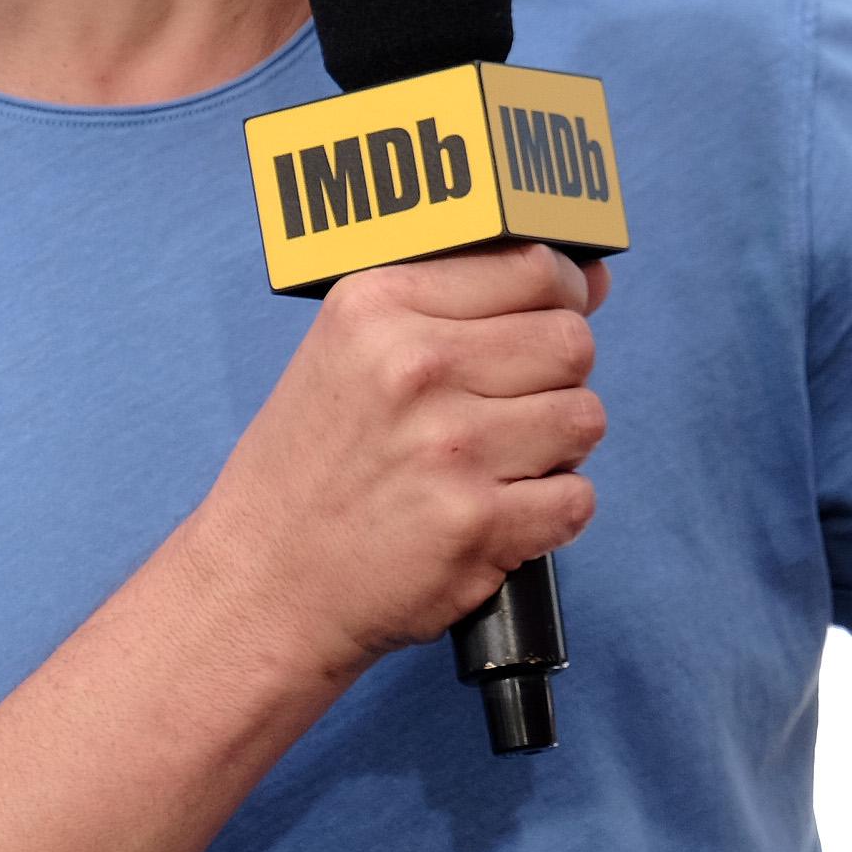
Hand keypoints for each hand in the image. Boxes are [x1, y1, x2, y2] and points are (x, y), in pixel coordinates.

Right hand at [204, 241, 610, 678]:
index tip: (557, 315)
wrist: (261, 584)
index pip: (534, 267)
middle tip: (510, 409)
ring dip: (558, 448)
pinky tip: (498, 515)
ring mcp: (449, 447)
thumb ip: (461, 300)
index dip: (564, 293)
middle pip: (571, 343)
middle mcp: (415, 366)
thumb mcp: (350, 347)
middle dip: (560, 378)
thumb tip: (590, 276)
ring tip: (498, 464)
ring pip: (584, 418)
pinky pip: (577, 498)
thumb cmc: (317, 465)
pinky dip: (551, 514)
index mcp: (380, 306)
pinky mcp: (474, 523)